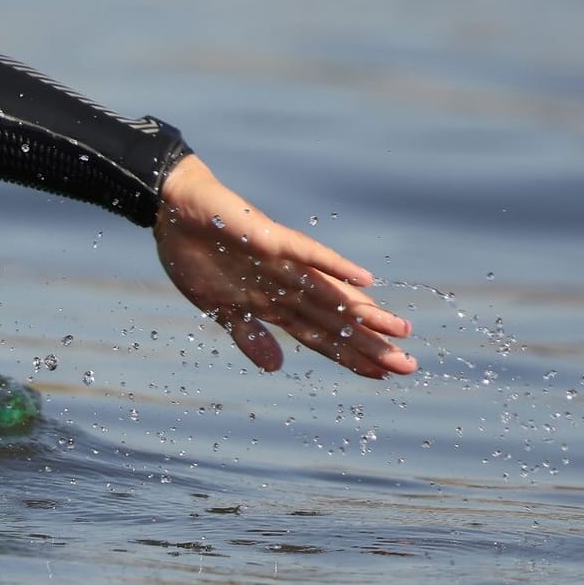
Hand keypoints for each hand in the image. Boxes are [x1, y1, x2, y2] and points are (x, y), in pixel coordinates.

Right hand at [153, 155, 415, 378]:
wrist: (174, 209)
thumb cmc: (194, 255)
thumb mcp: (218, 308)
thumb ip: (249, 336)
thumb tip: (275, 368)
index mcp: (274, 303)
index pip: (321, 336)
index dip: (350, 356)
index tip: (382, 375)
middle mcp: (287, 285)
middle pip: (334, 321)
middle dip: (369, 345)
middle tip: (408, 366)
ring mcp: (280, 262)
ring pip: (329, 293)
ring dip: (364, 312)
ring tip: (399, 330)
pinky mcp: (267, 238)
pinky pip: (306, 254)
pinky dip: (333, 266)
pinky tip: (364, 279)